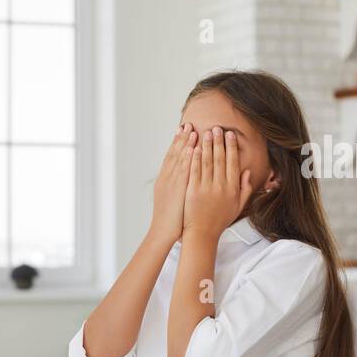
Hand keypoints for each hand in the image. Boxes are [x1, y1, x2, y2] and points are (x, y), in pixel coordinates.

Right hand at [149, 123, 198, 243]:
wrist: (163, 232)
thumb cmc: (171, 219)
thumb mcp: (170, 199)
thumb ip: (177, 186)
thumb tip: (183, 178)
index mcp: (164, 180)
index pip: (171, 157)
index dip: (177, 143)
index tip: (183, 131)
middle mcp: (166, 179)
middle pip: (174, 154)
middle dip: (181, 139)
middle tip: (187, 124)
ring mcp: (171, 183)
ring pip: (179, 159)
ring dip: (186, 144)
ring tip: (192, 130)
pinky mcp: (177, 190)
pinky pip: (184, 171)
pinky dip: (188, 158)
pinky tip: (194, 148)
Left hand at [182, 126, 252, 240]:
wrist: (202, 233)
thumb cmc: (219, 220)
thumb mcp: (238, 206)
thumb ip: (245, 189)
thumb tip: (247, 172)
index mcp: (232, 188)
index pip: (233, 162)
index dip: (231, 147)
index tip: (230, 135)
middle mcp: (221, 186)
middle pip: (220, 159)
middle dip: (218, 141)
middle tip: (217, 128)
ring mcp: (206, 188)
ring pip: (206, 162)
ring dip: (206, 146)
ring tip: (205, 132)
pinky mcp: (192, 191)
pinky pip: (194, 171)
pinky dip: (194, 158)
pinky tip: (193, 148)